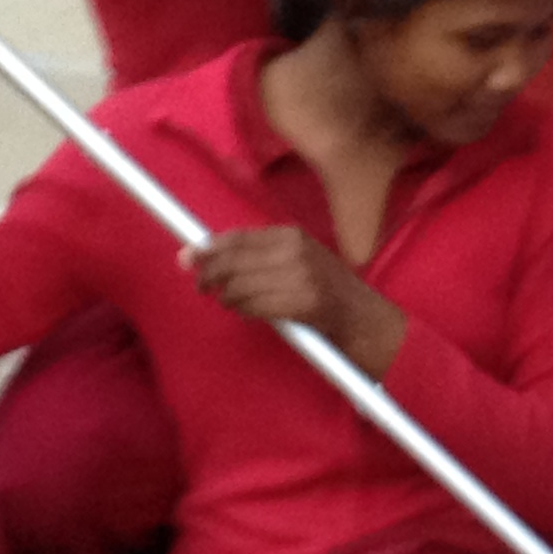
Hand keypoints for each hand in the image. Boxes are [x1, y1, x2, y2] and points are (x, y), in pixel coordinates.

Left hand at [186, 227, 407, 376]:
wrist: (364, 318)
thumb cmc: (327, 290)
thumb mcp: (300, 258)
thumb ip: (261, 254)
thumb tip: (209, 254)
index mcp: (293, 235)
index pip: (239, 238)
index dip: (209, 247)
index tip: (188, 256)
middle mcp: (295, 251)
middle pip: (233, 260)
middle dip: (209, 274)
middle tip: (201, 285)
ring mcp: (299, 277)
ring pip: (238, 286)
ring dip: (228, 298)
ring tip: (230, 302)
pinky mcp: (301, 303)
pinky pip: (253, 306)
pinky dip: (244, 311)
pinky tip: (247, 312)